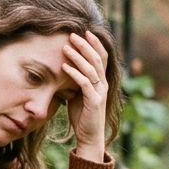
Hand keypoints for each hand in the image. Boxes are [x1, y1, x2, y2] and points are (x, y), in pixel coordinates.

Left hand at [60, 31, 107, 154]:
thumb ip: (77, 81)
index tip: (84, 32)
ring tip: (66, 47)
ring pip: (91, 69)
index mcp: (101, 81)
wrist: (89, 137)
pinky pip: (84, 83)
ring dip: (78, 56)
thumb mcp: (78, 94)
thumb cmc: (82, 115)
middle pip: (97, 59)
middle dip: (85, 45)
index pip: (101, 57)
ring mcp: (100, 93)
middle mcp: (103, 84)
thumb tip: (65, 67)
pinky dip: (74, 73)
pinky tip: (64, 66)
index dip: (95, 44)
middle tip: (73, 34)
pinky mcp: (94, 102)